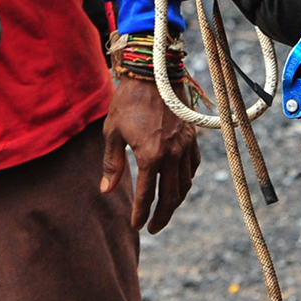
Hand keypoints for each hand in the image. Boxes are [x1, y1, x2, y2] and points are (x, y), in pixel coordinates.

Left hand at [101, 73, 200, 233]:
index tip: (136, 226)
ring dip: (175, 201)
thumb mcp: (113, 132)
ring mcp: (186, 146)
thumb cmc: (127, 100)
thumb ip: (111, 164)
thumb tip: (107, 191)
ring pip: (185, 184)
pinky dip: (186, 180)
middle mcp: (172, 154)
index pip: (147, 195)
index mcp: (150, 155)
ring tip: (164, 211)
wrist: (153, 72)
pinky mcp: (193, 138)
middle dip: (162, 216)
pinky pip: (193, 167)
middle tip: (153, 228)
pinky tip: (177, 185)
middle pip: (171, 196)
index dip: (140, 213)